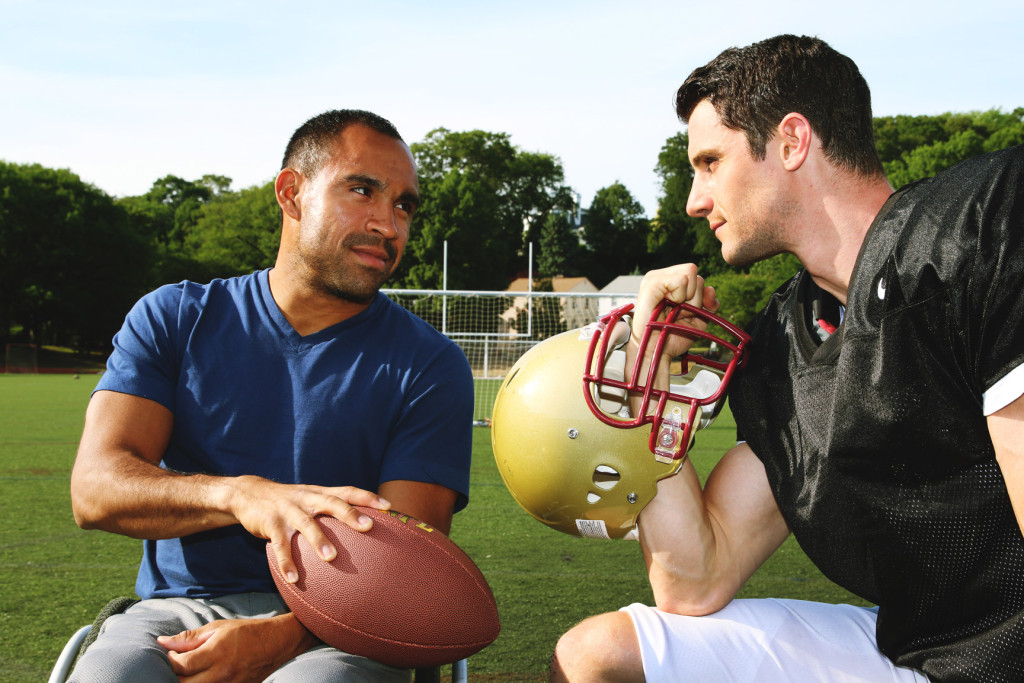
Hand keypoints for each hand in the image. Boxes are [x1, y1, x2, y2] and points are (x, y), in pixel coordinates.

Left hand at [157, 614, 315, 681]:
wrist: (276, 643)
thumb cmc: (246, 632)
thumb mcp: (218, 628)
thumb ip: (190, 638)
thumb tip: (163, 642)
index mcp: (217, 652)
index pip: (181, 665)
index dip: (171, 659)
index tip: (173, 653)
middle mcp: (222, 673)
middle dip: (176, 674)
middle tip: (180, 663)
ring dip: (188, 681)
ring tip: (192, 670)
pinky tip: (204, 676)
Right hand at [227, 477, 389, 583]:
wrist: (248, 493)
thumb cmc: (289, 501)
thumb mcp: (310, 498)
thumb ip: (333, 509)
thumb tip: (364, 528)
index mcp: (319, 493)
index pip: (347, 491)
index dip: (367, 497)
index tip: (388, 507)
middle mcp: (307, 498)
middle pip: (331, 503)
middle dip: (350, 514)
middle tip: (368, 526)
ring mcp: (288, 510)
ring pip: (306, 524)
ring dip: (319, 540)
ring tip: (332, 558)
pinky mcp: (270, 523)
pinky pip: (279, 544)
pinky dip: (286, 561)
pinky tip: (294, 579)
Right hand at [632, 264, 717, 360]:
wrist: (656, 351)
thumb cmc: (672, 337)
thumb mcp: (697, 318)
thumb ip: (707, 302)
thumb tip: (710, 289)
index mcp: (671, 282)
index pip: (697, 276)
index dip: (700, 295)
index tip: (689, 312)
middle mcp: (663, 277)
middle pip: (695, 272)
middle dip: (694, 296)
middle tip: (679, 313)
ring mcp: (655, 278)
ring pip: (690, 273)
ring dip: (688, 298)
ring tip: (673, 311)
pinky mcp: (652, 283)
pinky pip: (680, 280)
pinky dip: (679, 296)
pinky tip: (668, 306)